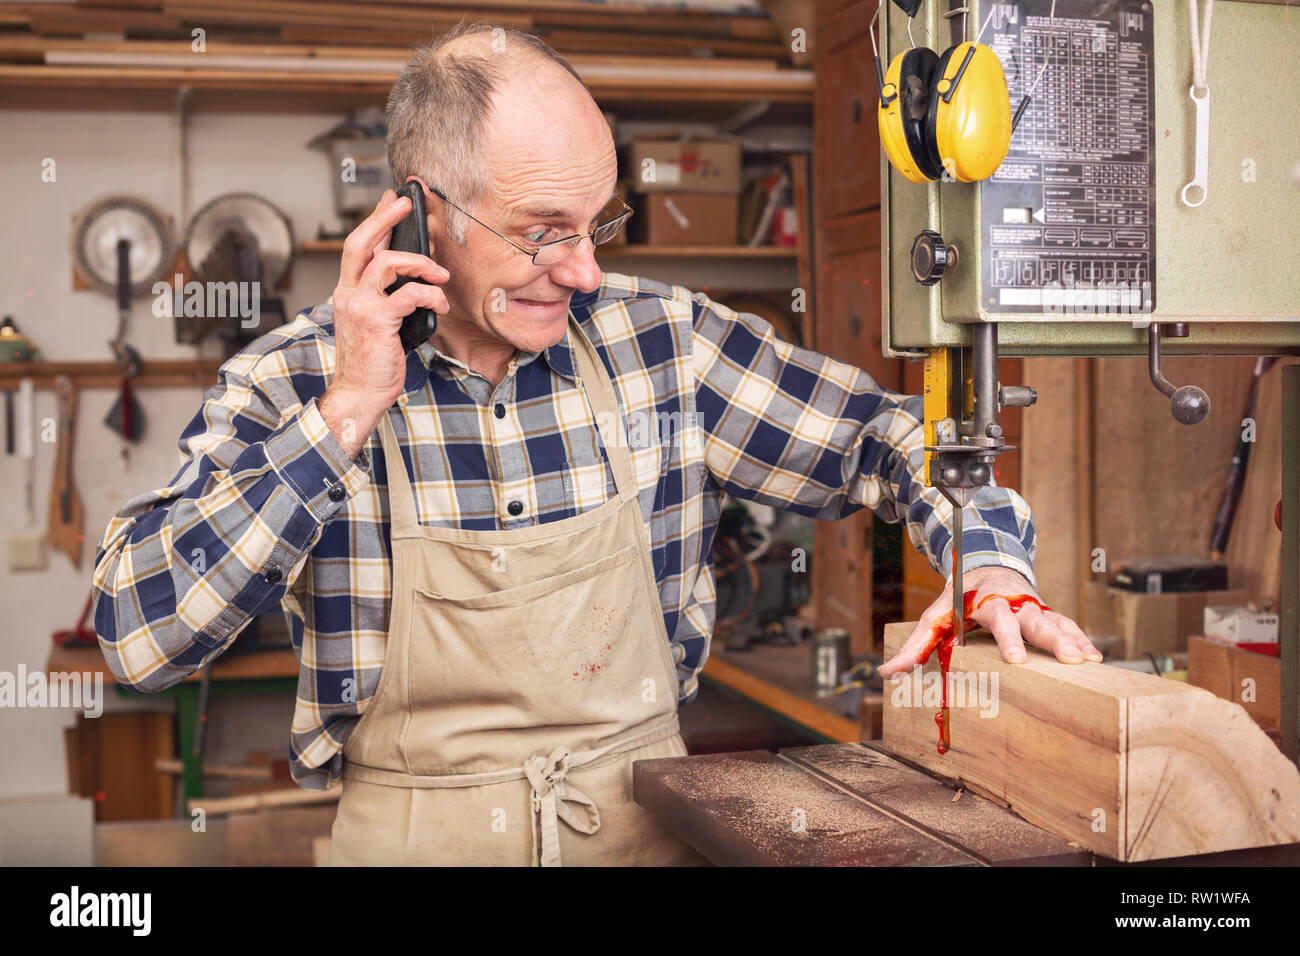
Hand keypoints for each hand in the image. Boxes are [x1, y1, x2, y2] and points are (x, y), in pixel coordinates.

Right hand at [320, 187, 450, 457]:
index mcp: (347, 293)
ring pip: (386, 262)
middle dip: (385, 217)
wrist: (359, 394)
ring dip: (420, 262)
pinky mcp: (377, 322)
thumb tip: (415, 281)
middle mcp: (348, 294)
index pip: (358, 247)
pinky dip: (430, 295)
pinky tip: (440, 305)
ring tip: (440, 273)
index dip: (375, 220)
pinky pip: (408, 294)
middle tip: (407, 204)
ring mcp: (360, 307)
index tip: (391, 200)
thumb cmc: (372, 363)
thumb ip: (388, 300)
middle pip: (361, 242)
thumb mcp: (377, 325)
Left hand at [877, 565, 1101, 677]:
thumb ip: (914, 645)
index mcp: (988, 601)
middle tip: (1071, 660)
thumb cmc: (958, 597)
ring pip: (1058, 621)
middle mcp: (1016, 602)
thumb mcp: (935, 616)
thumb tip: (887, 673)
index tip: (1015, 660)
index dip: (1008, 639)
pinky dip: (1082, 639)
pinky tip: (1096, 659)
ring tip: (1089, 661)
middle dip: (1054, 640)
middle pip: (1037, 620)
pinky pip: (1067, 625)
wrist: (985, 564)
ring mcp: (1034, 607)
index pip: (999, 620)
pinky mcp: (1047, 614)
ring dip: (1074, 640)